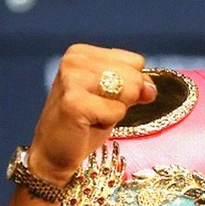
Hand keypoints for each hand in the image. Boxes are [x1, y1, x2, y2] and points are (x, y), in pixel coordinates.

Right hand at [28, 44, 156, 186]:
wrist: (53, 152)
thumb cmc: (85, 123)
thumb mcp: (115, 98)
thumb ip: (136, 86)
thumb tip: (151, 89)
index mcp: (82, 52)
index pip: (136, 61)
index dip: (132, 84)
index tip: (108, 97)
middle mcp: (74, 60)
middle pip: (134, 75)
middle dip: (125, 98)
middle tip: (99, 110)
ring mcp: (72, 79)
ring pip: (128, 91)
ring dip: (116, 111)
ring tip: (94, 116)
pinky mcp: (74, 102)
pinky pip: (116, 110)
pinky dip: (109, 122)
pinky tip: (88, 124)